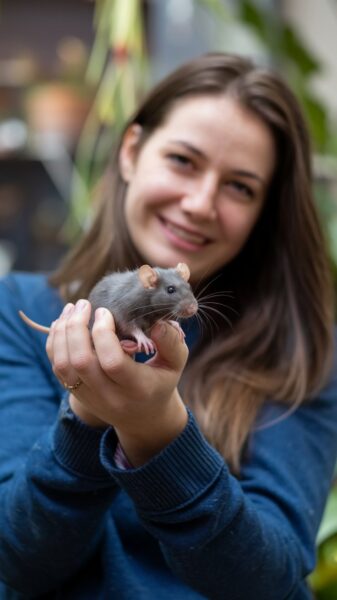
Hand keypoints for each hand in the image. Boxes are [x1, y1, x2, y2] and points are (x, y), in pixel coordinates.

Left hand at [46, 300, 188, 465]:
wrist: (143, 416)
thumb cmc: (161, 381)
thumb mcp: (175, 363)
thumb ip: (171, 342)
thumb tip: (157, 324)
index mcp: (137, 388)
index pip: (112, 362)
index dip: (103, 333)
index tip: (105, 312)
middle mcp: (110, 396)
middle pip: (81, 361)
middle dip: (77, 327)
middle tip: (84, 304)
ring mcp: (90, 397)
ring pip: (63, 365)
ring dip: (62, 332)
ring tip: (71, 309)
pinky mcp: (77, 394)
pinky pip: (57, 368)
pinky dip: (55, 342)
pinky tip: (63, 323)